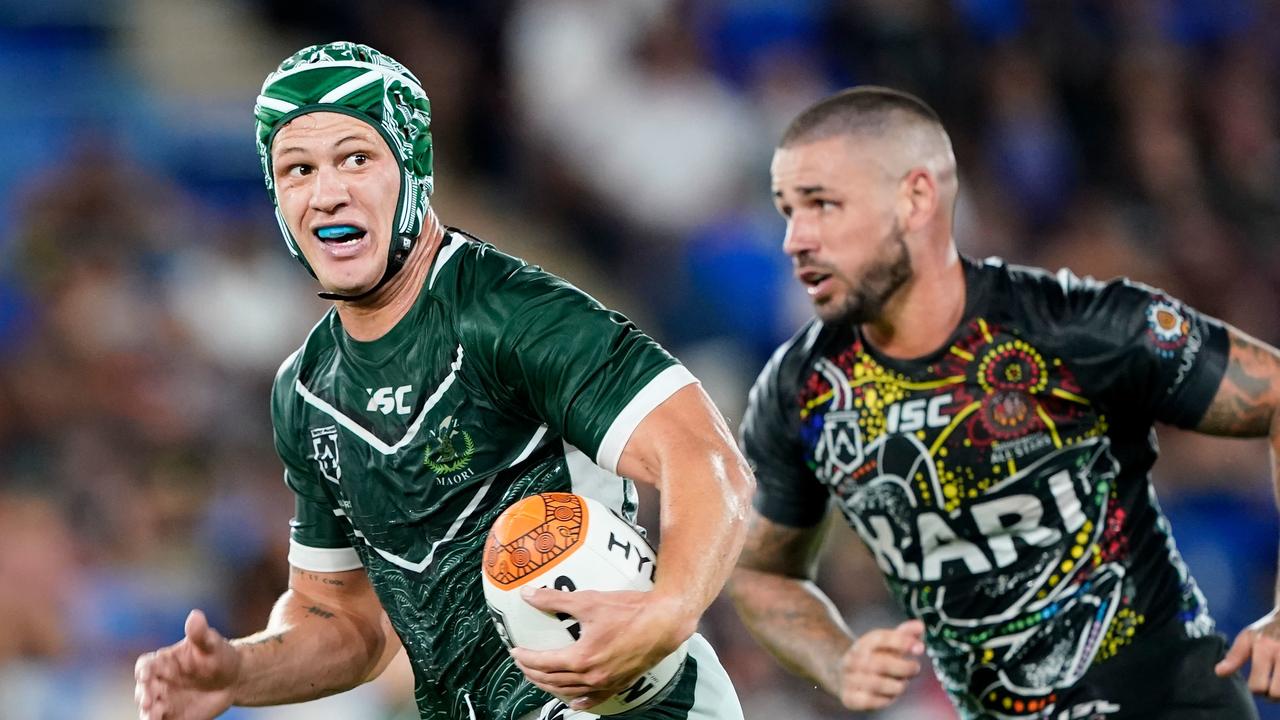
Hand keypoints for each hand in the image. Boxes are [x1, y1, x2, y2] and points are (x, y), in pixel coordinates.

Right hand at [134, 609, 240, 719]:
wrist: (233, 679)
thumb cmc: (218, 656)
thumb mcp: (212, 644)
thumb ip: (200, 633)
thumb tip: (195, 615)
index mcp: (163, 662)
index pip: (146, 665)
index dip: (144, 670)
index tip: (146, 675)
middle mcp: (158, 682)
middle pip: (143, 689)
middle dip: (144, 694)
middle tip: (148, 700)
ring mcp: (164, 701)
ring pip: (149, 709)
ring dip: (148, 712)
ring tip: (153, 714)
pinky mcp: (172, 716)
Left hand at [509, 587, 689, 710]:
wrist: (665, 622)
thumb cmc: (629, 610)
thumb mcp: (588, 601)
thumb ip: (554, 599)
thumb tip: (527, 594)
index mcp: (581, 658)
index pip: (544, 663)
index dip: (526, 658)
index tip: (515, 651)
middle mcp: (592, 676)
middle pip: (553, 680)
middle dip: (533, 673)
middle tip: (523, 663)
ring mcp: (607, 682)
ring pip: (571, 691)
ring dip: (551, 686)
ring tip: (540, 678)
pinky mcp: (620, 683)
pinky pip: (596, 698)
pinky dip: (581, 701)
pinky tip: (575, 702)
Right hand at [835, 619, 925, 710]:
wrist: (842, 675)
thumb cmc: (872, 658)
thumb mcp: (886, 645)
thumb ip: (904, 635)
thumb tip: (920, 625)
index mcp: (863, 644)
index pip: (880, 638)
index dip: (901, 641)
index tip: (920, 647)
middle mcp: (853, 660)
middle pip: (880, 663)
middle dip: (904, 667)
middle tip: (915, 668)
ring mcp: (849, 679)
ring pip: (878, 684)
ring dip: (897, 685)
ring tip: (902, 682)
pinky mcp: (849, 698)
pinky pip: (871, 701)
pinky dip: (886, 699)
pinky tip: (891, 694)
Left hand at [1215, 607, 1279, 698]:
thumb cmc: (1268, 629)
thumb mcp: (1248, 637)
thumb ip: (1235, 656)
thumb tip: (1219, 673)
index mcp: (1264, 648)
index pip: (1258, 685)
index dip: (1255, 689)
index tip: (1256, 683)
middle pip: (1277, 694)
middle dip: (1272, 695)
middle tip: (1270, 687)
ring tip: (1278, 683)